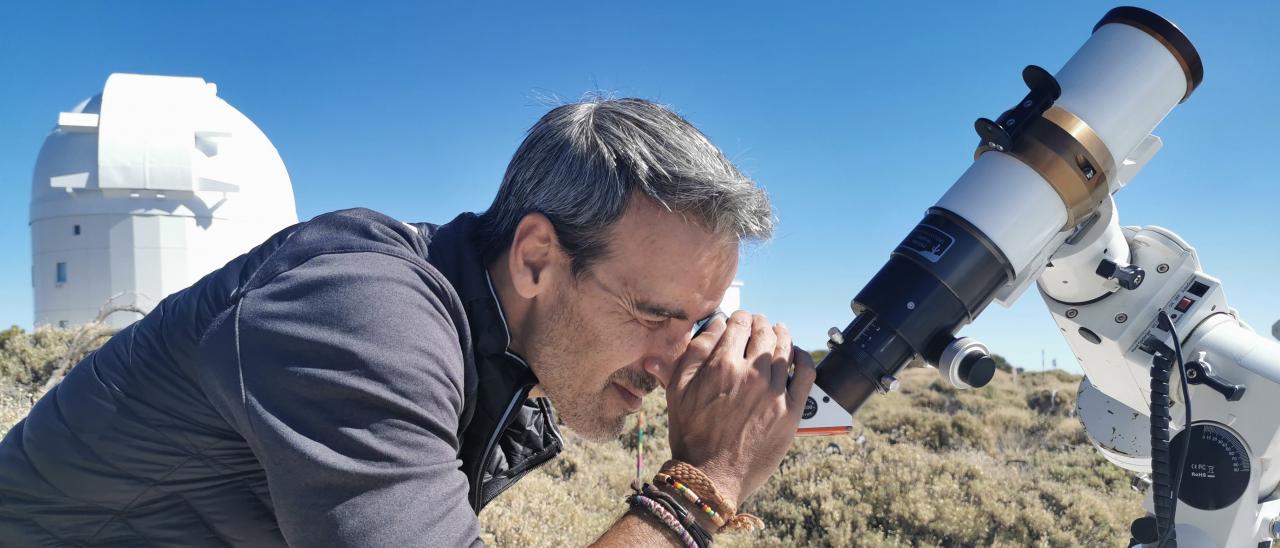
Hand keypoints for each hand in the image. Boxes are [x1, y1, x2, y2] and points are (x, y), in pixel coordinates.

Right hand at [663, 310, 816, 505]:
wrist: (711, 476)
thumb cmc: (690, 434)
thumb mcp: (677, 389)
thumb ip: (694, 351)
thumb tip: (714, 325)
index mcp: (722, 365)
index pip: (738, 323)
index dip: (738, 316)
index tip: (738, 319)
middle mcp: (751, 374)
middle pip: (763, 332)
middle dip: (759, 322)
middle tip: (758, 323)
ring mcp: (775, 392)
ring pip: (785, 348)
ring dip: (781, 334)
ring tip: (778, 331)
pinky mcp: (791, 411)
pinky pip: (806, 373)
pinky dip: (804, 357)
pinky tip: (798, 354)